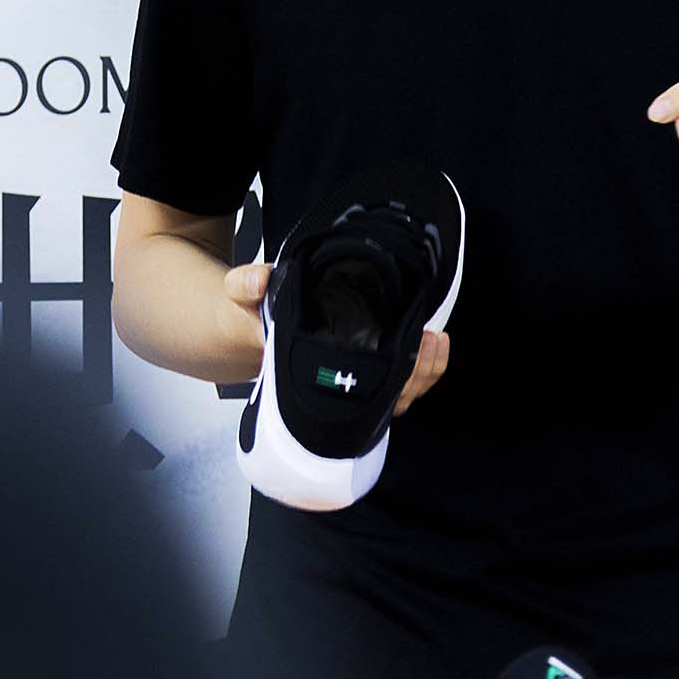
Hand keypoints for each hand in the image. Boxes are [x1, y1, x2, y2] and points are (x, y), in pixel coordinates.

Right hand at [220, 263, 448, 414]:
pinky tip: (435, 344)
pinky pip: (401, 385)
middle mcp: (335, 383)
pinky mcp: (366, 372)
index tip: (400, 351)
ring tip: (435, 341)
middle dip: (411, 374)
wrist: (247, 330)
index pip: (350, 387)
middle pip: (383, 396)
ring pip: (397, 395)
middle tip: (424, 341)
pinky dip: (423, 369)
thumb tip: (255, 281)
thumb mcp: (242, 297)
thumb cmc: (252, 317)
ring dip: (422, 373)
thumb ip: (245, 285)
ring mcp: (353, 382)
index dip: (379, 378)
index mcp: (310, 369)